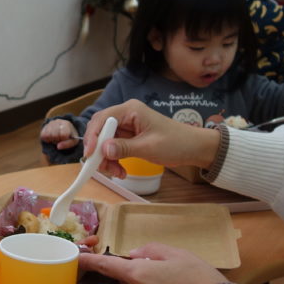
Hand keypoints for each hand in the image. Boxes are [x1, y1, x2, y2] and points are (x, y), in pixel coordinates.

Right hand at [40, 119, 79, 150]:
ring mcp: (50, 123)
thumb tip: (58, 147)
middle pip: (54, 135)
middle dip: (57, 140)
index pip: (63, 134)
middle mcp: (58, 121)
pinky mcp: (45, 126)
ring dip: (51, 140)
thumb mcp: (73, 141)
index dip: (63, 139)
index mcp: (66, 124)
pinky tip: (51, 138)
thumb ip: (67, 144)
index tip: (65, 139)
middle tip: (60, 139)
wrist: (65, 130)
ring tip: (56, 138)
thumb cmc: (70, 136)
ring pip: (48, 135)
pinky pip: (43, 135)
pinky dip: (46, 139)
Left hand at [78, 242, 227, 283]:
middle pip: (117, 279)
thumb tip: (136, 254)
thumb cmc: (198, 279)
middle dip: (122, 272)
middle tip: (142, 266)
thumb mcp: (177, 254)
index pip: (103, 265)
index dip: (86, 260)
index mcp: (136, 273)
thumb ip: (152, 250)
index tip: (75, 257)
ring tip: (165, 281)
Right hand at [81, 100, 220, 177]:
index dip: (93, 136)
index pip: (102, 119)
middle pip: (100, 130)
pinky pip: (113, 148)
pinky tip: (121, 171)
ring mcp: (126, 126)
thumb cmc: (176, 143)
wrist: (193, 148)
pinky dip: (113, 160)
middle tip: (100, 167)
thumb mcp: (149, 147)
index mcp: (130, 110)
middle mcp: (125, 115)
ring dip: (106, 159)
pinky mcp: (128, 137)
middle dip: (98, 150)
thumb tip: (103, 149)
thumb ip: (124, 148)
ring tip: (117, 173)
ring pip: (104, 142)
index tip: (90, 154)